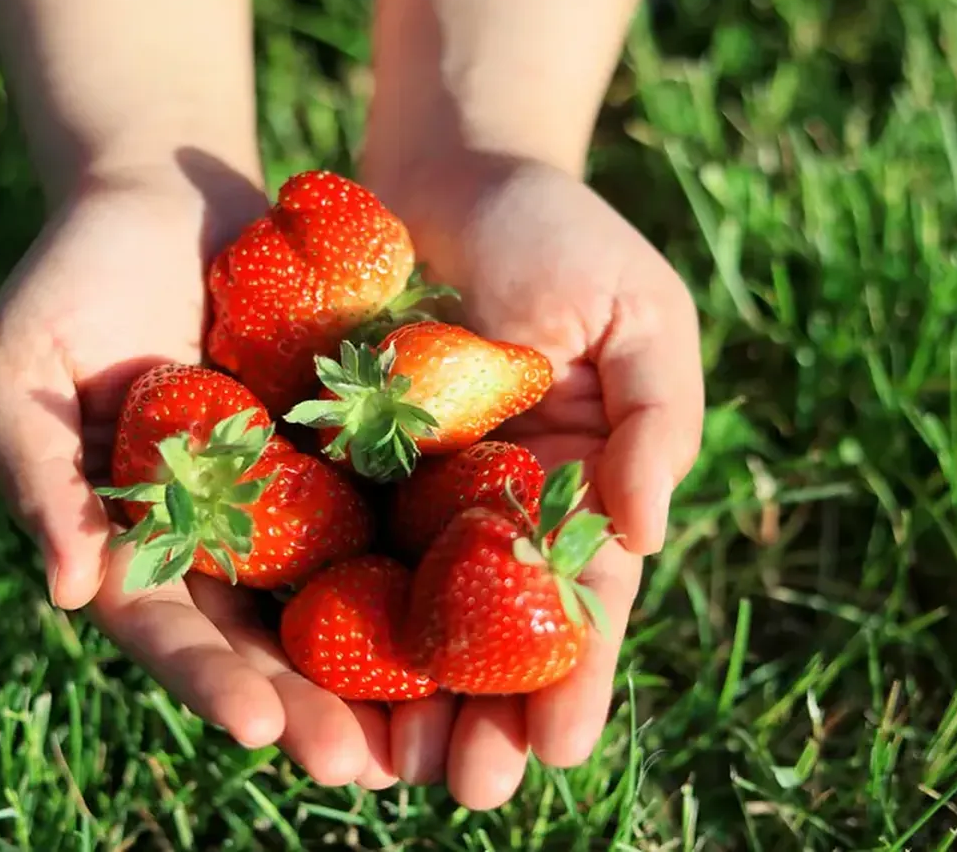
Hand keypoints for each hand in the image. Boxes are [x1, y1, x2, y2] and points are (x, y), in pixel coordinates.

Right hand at [0, 167, 395, 787]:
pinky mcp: (343, 443)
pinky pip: (385, 502)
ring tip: (431, 721)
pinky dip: (423, 556)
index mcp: (134, 534)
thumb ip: (42, 478)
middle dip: (310, 701)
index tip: (261, 728)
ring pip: (334, 590)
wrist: (167, 191)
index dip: (210, 678)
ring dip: (378, 659)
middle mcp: (217, 531)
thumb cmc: (74, 275)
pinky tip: (477, 603)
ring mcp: (284, 491)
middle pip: (262, 632)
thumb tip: (69, 594)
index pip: (169, 625)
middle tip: (366, 766)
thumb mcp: (24, 368)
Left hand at [377, 154, 703, 808]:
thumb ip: (654, 417)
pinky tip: (302, 668)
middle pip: (487, 633)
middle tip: (464, 786)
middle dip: (480, 712)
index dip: (574, 678)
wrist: (451, 170)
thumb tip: (648, 531)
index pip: (580, 602)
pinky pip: (326, 542)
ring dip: (394, 693)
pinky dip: (319, 607)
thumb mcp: (637, 312)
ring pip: (404, 612)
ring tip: (378, 766)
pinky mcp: (338, 460)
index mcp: (574, 487)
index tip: (557, 752)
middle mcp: (491, 509)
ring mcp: (413, 492)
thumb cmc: (560, 234)